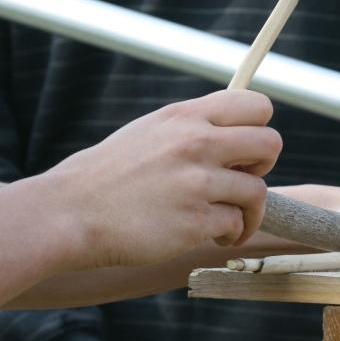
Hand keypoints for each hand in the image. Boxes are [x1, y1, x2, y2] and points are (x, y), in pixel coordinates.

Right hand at [43, 90, 281, 270]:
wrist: (66, 214)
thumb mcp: (149, 132)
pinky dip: (229, 234)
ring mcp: (196, 182)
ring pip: (258, 191)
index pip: (256, 104)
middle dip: (263, 167)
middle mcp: (195, 143)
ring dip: (248, 212)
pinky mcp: (195, 221)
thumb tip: (237, 132)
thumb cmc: (106, 177)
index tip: (243, 150)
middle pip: (272, 144)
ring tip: (223, 221)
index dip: (259, 128)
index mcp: (185, 117)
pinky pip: (236, 225)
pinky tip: (209, 236)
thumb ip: (193, 128)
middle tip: (240, 182)